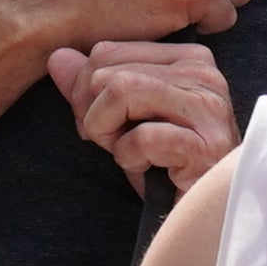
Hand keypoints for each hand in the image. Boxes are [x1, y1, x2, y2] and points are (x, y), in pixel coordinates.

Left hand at [49, 40, 235, 191]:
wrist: (205, 213)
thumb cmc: (166, 166)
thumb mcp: (122, 121)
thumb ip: (91, 87)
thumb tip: (58, 57)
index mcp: (187, 59)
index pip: (107, 52)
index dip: (85, 92)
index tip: (100, 125)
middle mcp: (203, 75)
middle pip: (108, 71)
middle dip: (92, 114)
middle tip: (110, 143)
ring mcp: (208, 109)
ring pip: (121, 91)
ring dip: (107, 132)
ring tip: (126, 153)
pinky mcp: (206, 145)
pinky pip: (141, 137)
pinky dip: (129, 158)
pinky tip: (148, 169)